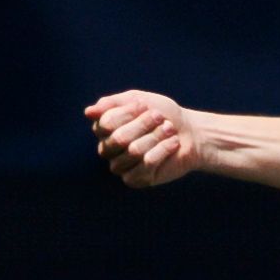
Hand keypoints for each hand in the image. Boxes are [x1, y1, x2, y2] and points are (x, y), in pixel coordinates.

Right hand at [86, 90, 202, 187]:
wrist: (190, 133)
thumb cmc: (163, 114)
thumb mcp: (139, 100)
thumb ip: (113, 104)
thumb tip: (88, 113)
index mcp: (104, 130)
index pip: (106, 123)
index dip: (128, 113)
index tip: (145, 106)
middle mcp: (108, 149)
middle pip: (119, 138)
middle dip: (144, 125)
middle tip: (161, 118)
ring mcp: (120, 166)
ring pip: (134, 151)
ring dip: (156, 137)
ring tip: (170, 130)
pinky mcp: (136, 179)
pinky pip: (147, 164)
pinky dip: (163, 150)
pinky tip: (173, 144)